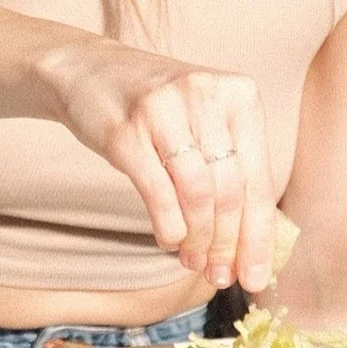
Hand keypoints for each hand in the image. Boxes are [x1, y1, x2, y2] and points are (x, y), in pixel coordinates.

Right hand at [42, 40, 278, 291]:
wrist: (88, 69)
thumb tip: (254, 245)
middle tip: (219, 276)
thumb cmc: (157, 106)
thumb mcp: (203, 119)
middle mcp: (205, 95)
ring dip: (198, 240)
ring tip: (192, 260)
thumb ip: (231, 168)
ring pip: (198, 195)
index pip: (258, 178)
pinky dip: (169, 227)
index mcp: (238, 93)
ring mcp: (164, 110)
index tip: (256, 277)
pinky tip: (168, 240)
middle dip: (227, 246)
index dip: (258, 236)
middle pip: (230, 191)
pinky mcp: (126, 130)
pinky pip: (159, 193)